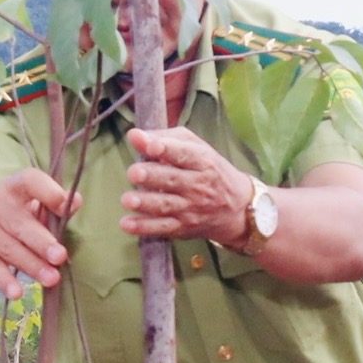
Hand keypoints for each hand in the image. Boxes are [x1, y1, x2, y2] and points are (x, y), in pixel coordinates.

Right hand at [0, 169, 81, 296]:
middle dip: (42, 242)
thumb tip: (76, 202)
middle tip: (60, 257)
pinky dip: (5, 281)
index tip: (66, 208)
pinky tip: (17, 293)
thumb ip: (55, 207)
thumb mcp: (34, 210)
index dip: (47, 192)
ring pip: (9, 248)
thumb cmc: (18, 221)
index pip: (29, 181)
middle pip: (20, 224)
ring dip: (32, 266)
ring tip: (52, 279)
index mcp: (14, 187)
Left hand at [121, 126, 253, 243]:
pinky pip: (162, 228)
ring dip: (145, 203)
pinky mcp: (182, 227)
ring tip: (127, 199)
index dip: (168, 149)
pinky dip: (144, 227)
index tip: (151, 146)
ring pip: (166, 206)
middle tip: (134, 172)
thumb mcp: (197, 147)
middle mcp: (197, 186)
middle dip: (152, 176)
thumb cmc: (209, 170)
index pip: (186, 154)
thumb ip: (167, 138)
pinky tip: (126, 224)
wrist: (236, 208)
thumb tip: (135, 135)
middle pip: (173, 180)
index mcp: (203, 162)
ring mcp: (189, 208)